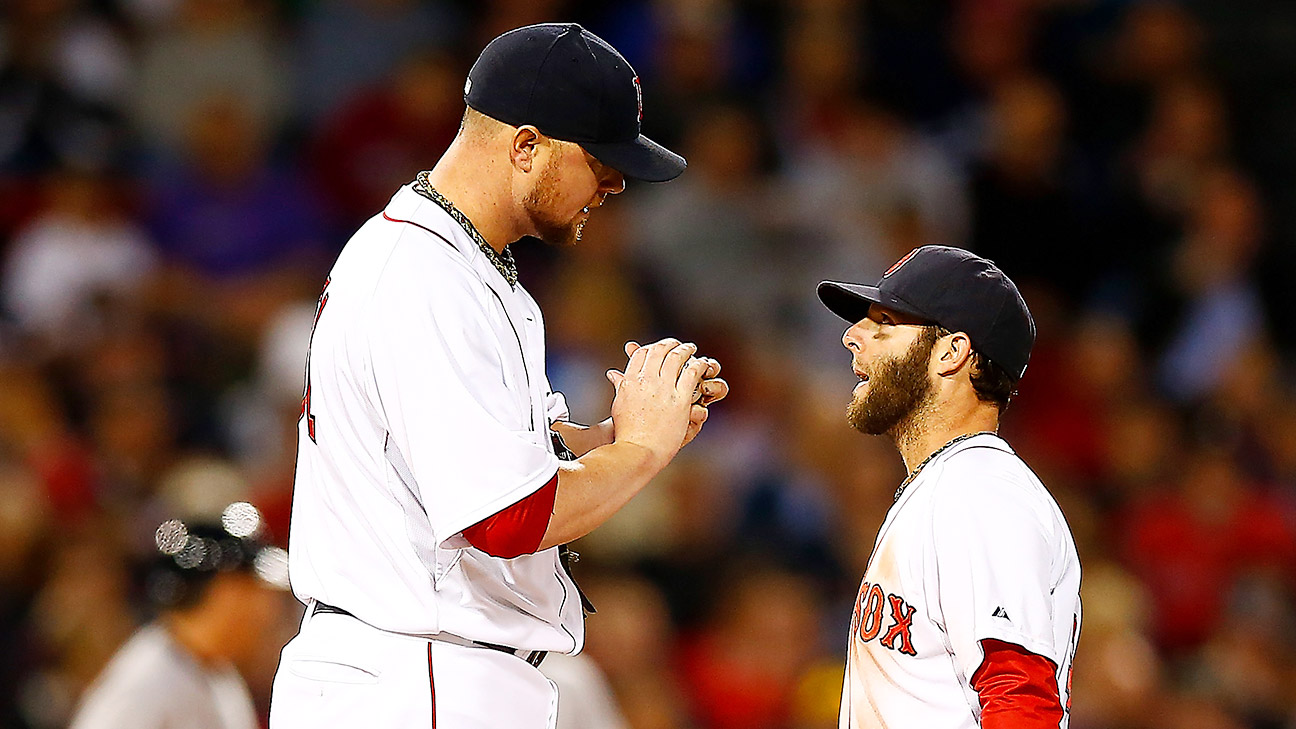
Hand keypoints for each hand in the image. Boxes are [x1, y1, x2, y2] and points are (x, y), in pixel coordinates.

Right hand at [605, 338, 708, 466]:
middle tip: (677, 344)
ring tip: (691, 349)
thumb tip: (612, 373)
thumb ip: (620, 386)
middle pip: (659, 351)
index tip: (659, 348)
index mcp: (630, 381)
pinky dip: (698, 365)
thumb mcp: (619, 405)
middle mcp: (646, 380)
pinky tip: (702, 364)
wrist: (638, 451)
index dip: (652, 347)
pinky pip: (692, 374)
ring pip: (677, 358)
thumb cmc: (626, 433)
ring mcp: (664, 389)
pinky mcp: (680, 400)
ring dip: (685, 350)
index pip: (642, 353)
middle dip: (669, 344)